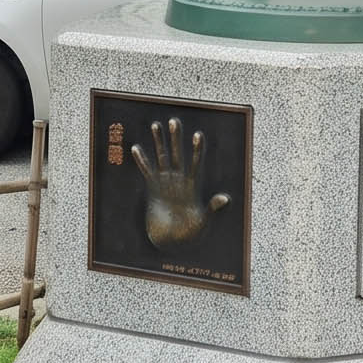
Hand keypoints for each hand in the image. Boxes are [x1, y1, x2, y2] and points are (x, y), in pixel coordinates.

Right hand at [129, 116, 228, 248]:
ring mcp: (165, 183)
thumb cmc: (190, 233)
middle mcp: (179, 180)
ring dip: (159, 142)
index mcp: (192, 186)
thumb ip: (213, 209)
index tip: (198, 135)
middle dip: (176, 138)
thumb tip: (225, 199)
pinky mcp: (153, 188)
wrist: (173, 241)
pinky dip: (142, 160)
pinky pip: (146, 171)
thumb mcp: (204, 221)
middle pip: (177, 154)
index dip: (197, 150)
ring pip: (162, 157)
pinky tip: (137, 148)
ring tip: (156, 125)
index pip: (196, 164)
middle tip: (174, 120)